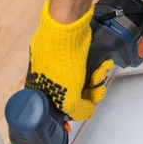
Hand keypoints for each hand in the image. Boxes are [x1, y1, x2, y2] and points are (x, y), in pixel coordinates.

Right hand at [25, 0, 112, 120]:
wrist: (66, 30)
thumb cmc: (59, 61)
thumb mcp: (68, 96)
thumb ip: (77, 110)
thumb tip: (86, 113)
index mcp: (39, 91)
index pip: (57, 109)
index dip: (73, 112)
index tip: (84, 109)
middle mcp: (47, 79)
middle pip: (72, 96)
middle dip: (89, 95)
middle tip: (96, 92)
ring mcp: (59, 67)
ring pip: (82, 82)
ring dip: (95, 82)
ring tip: (100, 76)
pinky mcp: (72, 56)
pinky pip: (87, 69)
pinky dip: (97, 69)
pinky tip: (103, 66)